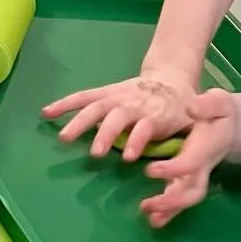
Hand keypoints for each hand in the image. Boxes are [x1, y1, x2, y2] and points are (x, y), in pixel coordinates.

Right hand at [44, 66, 196, 161]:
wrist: (173, 79)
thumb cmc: (182, 110)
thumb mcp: (194, 123)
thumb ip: (190, 140)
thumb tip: (194, 162)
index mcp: (157, 114)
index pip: (147, 126)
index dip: (138, 139)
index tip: (129, 157)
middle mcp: (135, 104)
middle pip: (118, 117)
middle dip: (106, 134)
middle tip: (95, 153)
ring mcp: (118, 96)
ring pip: (96, 107)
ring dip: (79, 121)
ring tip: (63, 138)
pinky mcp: (105, 92)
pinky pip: (83, 96)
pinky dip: (65, 103)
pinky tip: (46, 113)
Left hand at [139, 88, 235, 225]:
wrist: (233, 126)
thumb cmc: (221, 113)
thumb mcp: (219, 102)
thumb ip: (208, 104)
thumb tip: (192, 108)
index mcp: (206, 148)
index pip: (190, 164)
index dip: (171, 170)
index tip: (149, 170)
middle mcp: (202, 166)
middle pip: (192, 191)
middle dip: (172, 201)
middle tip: (148, 205)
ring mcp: (197, 175)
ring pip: (187, 199)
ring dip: (168, 210)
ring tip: (148, 217)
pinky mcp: (190, 179)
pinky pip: (181, 199)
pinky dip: (169, 212)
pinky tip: (153, 220)